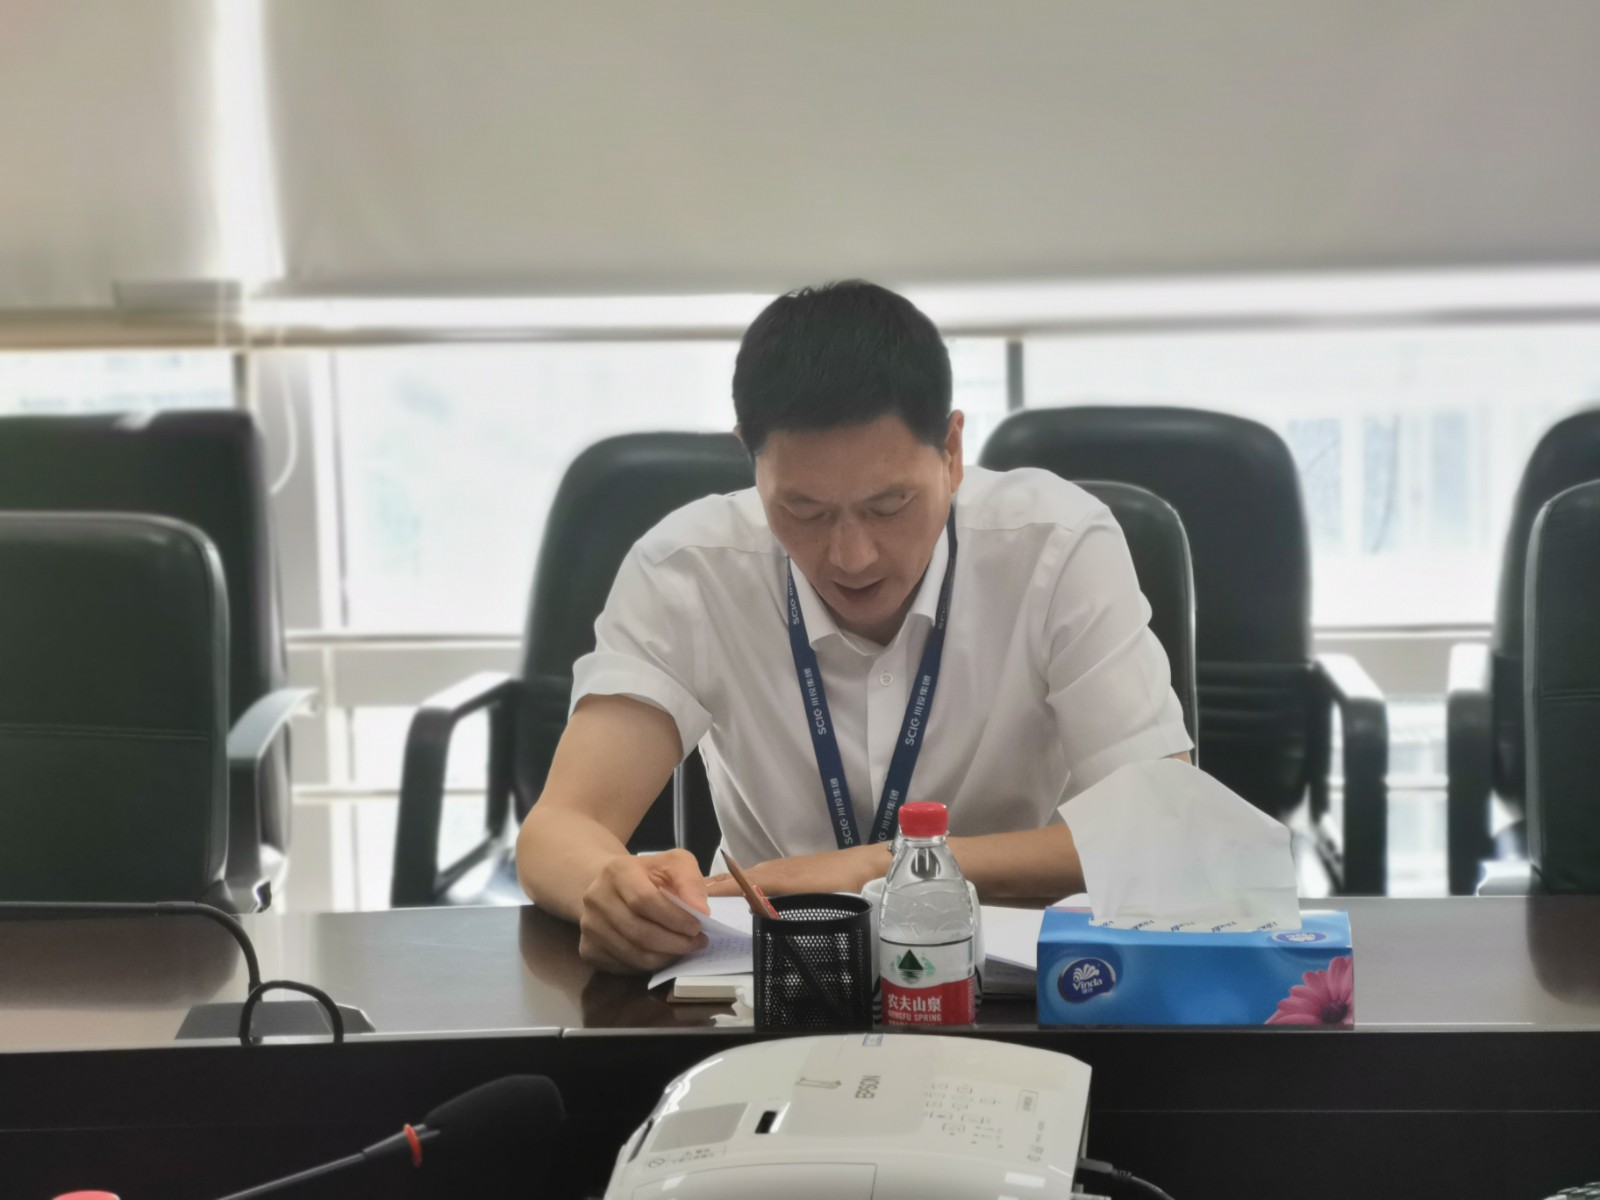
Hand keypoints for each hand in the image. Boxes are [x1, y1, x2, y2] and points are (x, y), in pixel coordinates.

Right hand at [578, 849, 708, 973]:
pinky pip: (624, 966)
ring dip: (666, 957)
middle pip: (639, 932)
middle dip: (675, 943)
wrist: (609, 886)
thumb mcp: (673, 863)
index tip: (698, 926)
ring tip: (684, 949)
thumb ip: (690, 880)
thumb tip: (700, 910)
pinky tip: (662, 953)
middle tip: (697, 943)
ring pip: (633, 954)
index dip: (674, 918)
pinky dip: (649, 965)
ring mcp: (589, 926)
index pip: (644, 900)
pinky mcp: (589, 949)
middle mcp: (596, 899)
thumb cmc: (648, 874)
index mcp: (617, 871)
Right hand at [706, 843, 892, 898]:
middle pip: (735, 878)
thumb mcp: (811, 901)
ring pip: (746, 876)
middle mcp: (772, 870)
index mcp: (774, 877)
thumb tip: (754, 913)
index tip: (688, 898)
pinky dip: (741, 883)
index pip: (734, 883)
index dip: (712, 891)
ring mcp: (781, 868)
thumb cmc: (842, 885)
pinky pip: (757, 876)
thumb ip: (781, 908)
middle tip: (684, 897)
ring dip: (725, 885)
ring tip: (703, 895)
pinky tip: (739, 892)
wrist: (867, 866)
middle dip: (711, 886)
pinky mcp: (790, 871)